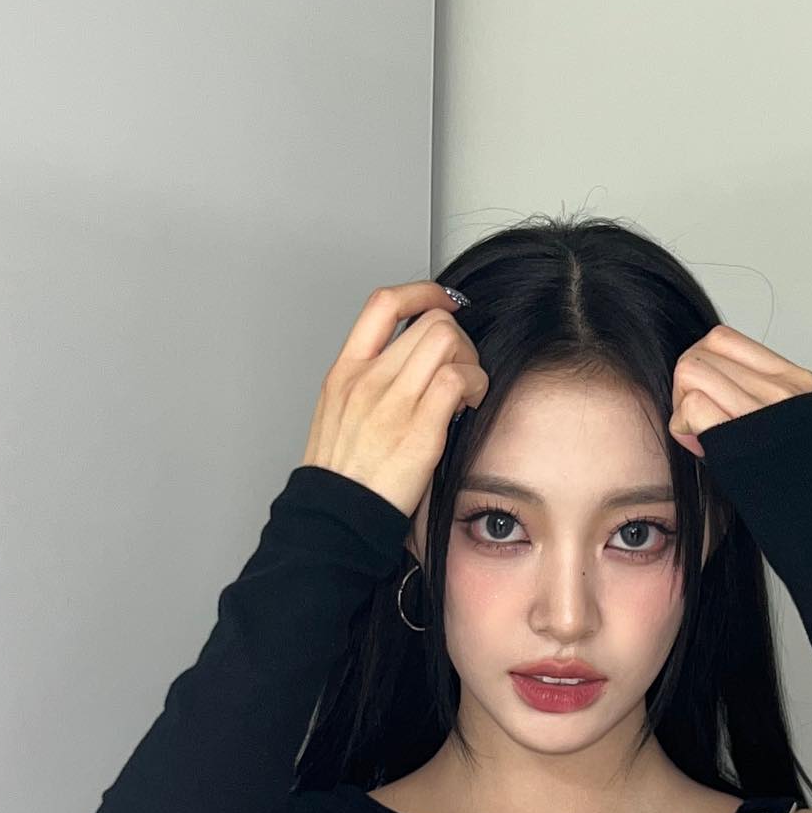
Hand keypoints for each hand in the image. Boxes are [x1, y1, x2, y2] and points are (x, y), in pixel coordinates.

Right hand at [302, 282, 488, 516]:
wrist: (335, 519)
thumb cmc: (342, 477)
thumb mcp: (339, 415)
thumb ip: (370, 384)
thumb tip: (412, 365)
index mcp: (345, 372)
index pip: (383, 303)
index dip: (422, 292)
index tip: (442, 302)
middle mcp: (367, 379)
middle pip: (428, 320)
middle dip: (457, 338)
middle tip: (460, 368)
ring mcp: (392, 402)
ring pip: (447, 340)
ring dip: (469, 359)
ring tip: (466, 390)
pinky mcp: (420, 429)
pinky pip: (459, 378)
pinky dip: (476, 384)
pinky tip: (470, 404)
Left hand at [668, 325, 811, 458]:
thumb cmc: (805, 488)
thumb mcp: (789, 430)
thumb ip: (751, 404)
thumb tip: (700, 395)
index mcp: (794, 380)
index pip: (723, 339)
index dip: (700, 365)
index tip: (703, 396)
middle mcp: (781, 387)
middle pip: (700, 353)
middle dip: (684, 385)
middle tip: (693, 420)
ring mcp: (764, 409)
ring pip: (691, 373)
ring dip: (681, 404)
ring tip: (697, 434)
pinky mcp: (744, 435)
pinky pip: (693, 407)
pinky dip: (682, 426)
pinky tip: (696, 446)